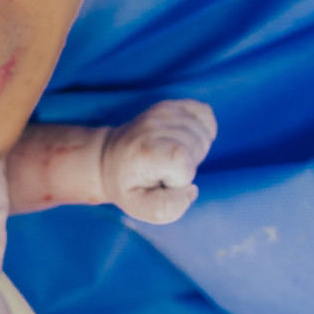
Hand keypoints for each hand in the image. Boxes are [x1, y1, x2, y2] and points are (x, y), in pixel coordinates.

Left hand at [101, 99, 216, 223]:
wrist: (108, 158)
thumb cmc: (127, 185)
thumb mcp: (138, 207)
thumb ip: (167, 209)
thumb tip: (191, 189)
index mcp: (144, 151)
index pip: (183, 160)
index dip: (181, 177)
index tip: (163, 180)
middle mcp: (153, 126)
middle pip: (198, 146)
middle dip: (189, 165)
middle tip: (165, 170)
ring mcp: (162, 112)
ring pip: (204, 133)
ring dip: (195, 150)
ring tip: (171, 157)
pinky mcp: (171, 105)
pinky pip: (205, 113)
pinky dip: (202, 129)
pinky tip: (184, 140)